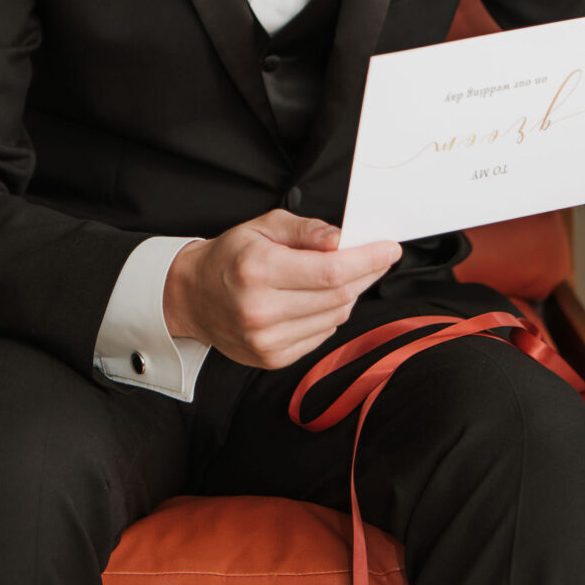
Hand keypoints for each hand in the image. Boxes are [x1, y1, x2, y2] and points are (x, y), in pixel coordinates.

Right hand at [163, 210, 401, 369]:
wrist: (193, 297)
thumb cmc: (232, 255)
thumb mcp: (265, 226)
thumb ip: (307, 230)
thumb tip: (343, 239)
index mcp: (258, 271)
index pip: (330, 271)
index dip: (367, 260)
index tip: (390, 248)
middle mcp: (261, 311)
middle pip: (338, 296)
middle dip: (366, 273)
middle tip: (377, 256)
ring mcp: (266, 341)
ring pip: (335, 317)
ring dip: (350, 294)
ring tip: (343, 274)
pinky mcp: (272, 358)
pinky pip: (322, 335)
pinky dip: (331, 314)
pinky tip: (320, 298)